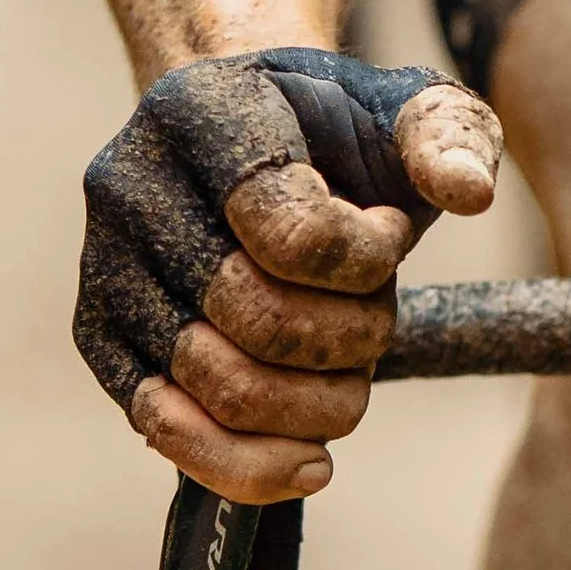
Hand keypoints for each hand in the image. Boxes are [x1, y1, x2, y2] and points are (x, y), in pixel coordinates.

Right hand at [75, 47, 500, 503]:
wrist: (242, 131)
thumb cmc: (332, 125)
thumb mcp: (401, 105)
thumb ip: (447, 134)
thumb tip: (469, 193)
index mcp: (202, 115)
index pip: (290, 231)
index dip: (366, 262)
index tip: (394, 238)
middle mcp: (131, 187)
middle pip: (253, 318)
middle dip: (348, 340)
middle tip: (381, 322)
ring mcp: (105, 266)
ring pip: (214, 387)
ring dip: (313, 406)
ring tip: (353, 381)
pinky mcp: (100, 336)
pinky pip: (164, 432)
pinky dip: (247, 464)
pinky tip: (311, 462)